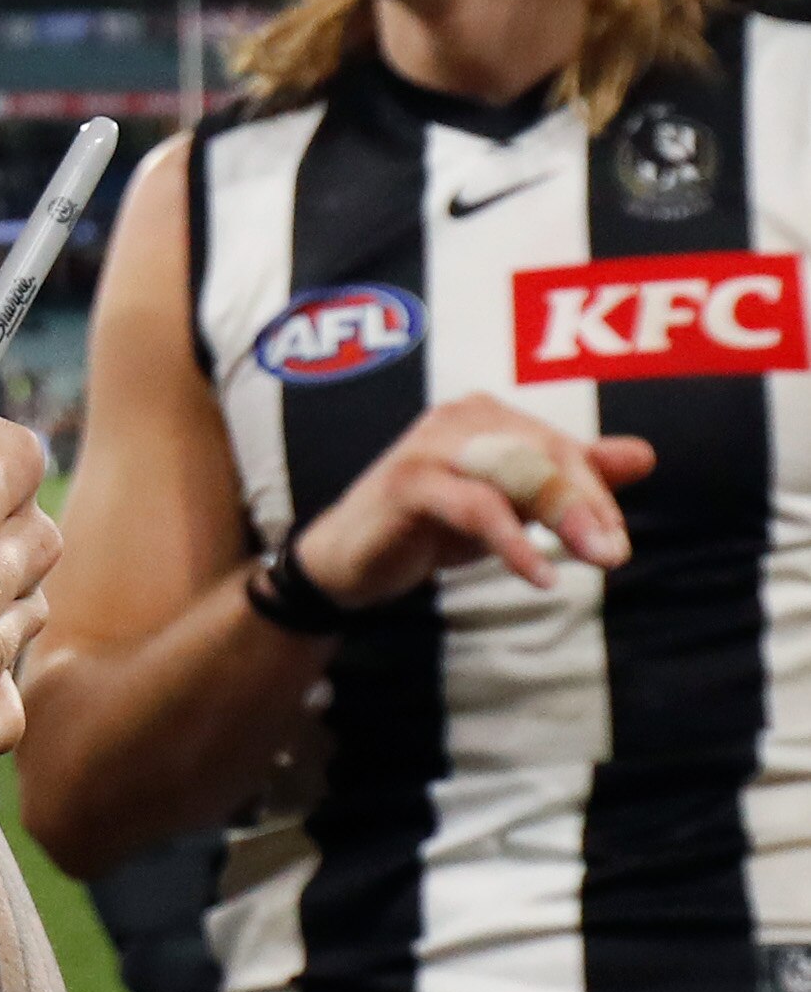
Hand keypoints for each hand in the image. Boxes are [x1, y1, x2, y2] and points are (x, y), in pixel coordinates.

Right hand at [291, 392, 648, 608]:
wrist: (347, 559)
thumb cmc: (430, 524)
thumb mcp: (509, 503)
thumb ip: (569, 479)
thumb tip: (644, 454)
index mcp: (484, 415)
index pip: (559, 447)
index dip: (595, 492)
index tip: (618, 541)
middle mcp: (457, 417)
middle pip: (542, 452)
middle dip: (586, 502)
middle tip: (616, 553)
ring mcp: (427, 446)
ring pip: (514, 472)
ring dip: (563, 516)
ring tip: (598, 558)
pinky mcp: (406, 484)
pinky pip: (476, 507)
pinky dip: (513, 541)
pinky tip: (540, 576)